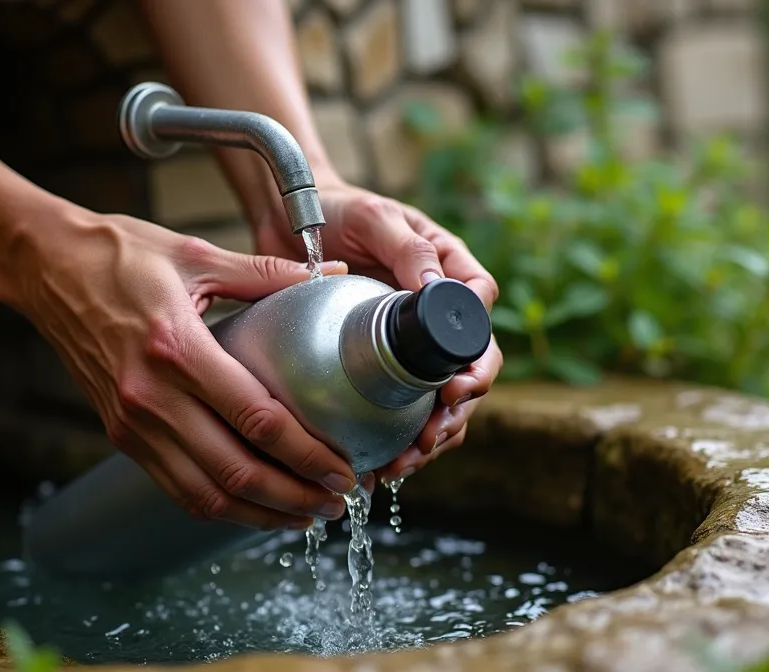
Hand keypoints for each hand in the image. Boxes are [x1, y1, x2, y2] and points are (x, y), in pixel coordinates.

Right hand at [0, 207, 354, 529]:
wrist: (45, 268)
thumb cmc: (119, 255)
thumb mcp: (194, 253)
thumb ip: (265, 273)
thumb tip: (334, 273)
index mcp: (177, 348)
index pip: (256, 419)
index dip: (307, 453)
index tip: (343, 466)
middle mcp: (151, 397)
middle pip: (236, 471)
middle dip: (296, 495)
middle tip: (339, 501)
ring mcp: (131, 423)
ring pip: (206, 494)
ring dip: (261, 514)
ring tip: (305, 515)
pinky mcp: (120, 434)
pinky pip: (176, 487)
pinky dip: (220, 507)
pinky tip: (254, 506)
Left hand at [252, 181, 503, 482]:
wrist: (290, 220)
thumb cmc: (339, 209)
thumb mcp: (374, 218)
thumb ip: (407, 248)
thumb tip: (436, 290)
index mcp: (449, 271)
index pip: (479, 317)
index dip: (477, 356)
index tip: (458, 383)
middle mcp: (436, 311)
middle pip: (468, 369)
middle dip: (457, 410)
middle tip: (431, 435)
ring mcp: (409, 341)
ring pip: (439, 399)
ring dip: (430, 437)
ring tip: (404, 462)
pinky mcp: (379, 364)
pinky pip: (399, 407)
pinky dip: (396, 438)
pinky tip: (379, 464)